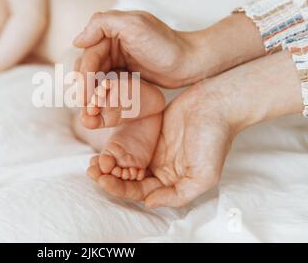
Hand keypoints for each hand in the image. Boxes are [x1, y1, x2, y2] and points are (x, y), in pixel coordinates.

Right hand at [73, 11, 265, 94]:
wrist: (192, 61)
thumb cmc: (166, 43)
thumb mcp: (134, 24)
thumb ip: (102, 24)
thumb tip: (76, 41)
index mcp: (109, 30)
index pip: (88, 56)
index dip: (83, 77)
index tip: (82, 98)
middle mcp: (111, 44)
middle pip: (89, 69)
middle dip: (84, 89)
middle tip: (84, 110)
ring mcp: (118, 59)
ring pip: (96, 79)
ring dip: (92, 95)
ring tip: (90, 114)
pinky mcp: (126, 73)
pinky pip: (108, 85)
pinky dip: (103, 96)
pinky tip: (101, 109)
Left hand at [89, 82, 230, 206]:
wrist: (216, 103)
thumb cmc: (215, 139)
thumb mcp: (204, 175)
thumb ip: (178, 194)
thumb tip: (149, 203)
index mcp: (172, 182)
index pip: (141, 192)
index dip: (121, 189)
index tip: (103, 181)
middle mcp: (161, 169)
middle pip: (130, 179)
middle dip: (109, 178)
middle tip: (91, 171)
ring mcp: (155, 150)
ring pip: (126, 163)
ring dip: (109, 165)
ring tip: (91, 162)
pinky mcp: (150, 132)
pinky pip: (130, 144)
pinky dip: (116, 148)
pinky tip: (102, 147)